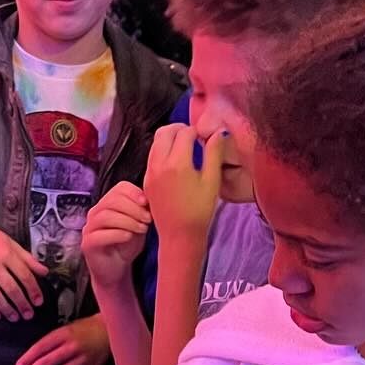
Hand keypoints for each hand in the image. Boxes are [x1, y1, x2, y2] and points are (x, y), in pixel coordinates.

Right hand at [0, 216, 46, 321]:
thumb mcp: (10, 242)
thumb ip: (27, 258)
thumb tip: (45, 272)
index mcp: (6, 253)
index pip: (24, 275)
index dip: (33, 290)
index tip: (38, 302)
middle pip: (11, 288)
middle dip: (22, 304)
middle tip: (29, 315)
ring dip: (6, 309)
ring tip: (15, 318)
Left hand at [15, 316, 109, 364]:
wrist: (108, 331)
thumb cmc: (82, 330)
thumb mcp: (64, 329)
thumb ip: (50, 342)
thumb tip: (30, 360)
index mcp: (63, 334)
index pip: (42, 347)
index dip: (28, 358)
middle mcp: (72, 347)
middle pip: (48, 362)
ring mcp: (82, 361)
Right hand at [82, 182, 150, 290]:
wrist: (116, 270)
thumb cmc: (127, 246)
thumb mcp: (138, 225)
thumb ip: (142, 212)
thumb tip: (152, 200)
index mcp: (108, 204)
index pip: (119, 188)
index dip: (134, 193)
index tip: (147, 203)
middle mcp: (95, 213)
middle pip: (112, 200)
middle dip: (133, 208)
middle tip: (147, 220)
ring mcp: (89, 228)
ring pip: (106, 216)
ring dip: (128, 221)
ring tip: (142, 229)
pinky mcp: (87, 244)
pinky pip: (100, 235)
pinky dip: (117, 234)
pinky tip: (129, 237)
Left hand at [143, 124, 220, 247]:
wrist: (179, 235)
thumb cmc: (200, 210)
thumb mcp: (212, 181)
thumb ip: (214, 153)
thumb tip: (218, 132)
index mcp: (177, 163)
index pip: (185, 132)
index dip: (197, 131)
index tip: (205, 138)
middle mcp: (159, 164)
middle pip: (165, 131)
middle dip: (180, 129)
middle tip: (193, 137)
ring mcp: (150, 173)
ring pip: (155, 142)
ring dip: (169, 139)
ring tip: (185, 148)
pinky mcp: (146, 181)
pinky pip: (152, 157)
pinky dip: (163, 151)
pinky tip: (176, 162)